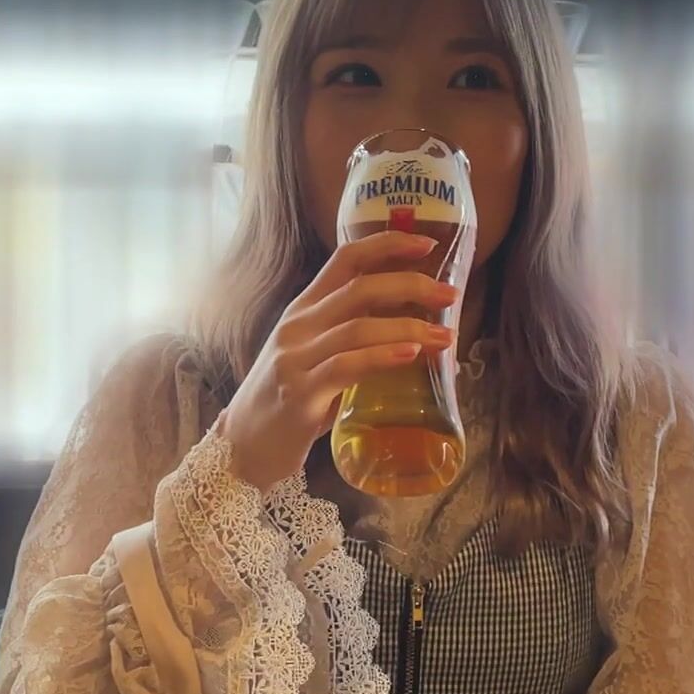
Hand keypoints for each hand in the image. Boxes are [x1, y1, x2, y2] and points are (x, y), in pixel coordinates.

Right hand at [220, 230, 457, 489]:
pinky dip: (382, 357)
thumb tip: (420, 338)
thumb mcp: (315, 358)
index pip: (345, 259)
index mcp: (303, 309)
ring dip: (409, 328)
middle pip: (360, 289)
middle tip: (450, 295)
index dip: (387, 245)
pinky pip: (346, 367)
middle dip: (411, 286)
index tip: (427, 245)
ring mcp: (295, 360)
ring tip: (445, 337)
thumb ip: (353, 341)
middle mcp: (297, 327)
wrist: (242, 447)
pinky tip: (410, 355)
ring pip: (358, 328)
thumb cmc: (288, 401)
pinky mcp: (300, 395)